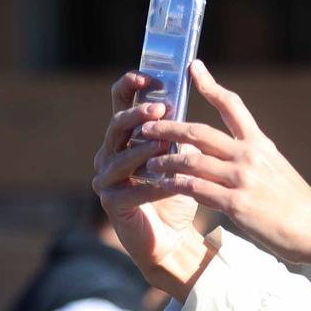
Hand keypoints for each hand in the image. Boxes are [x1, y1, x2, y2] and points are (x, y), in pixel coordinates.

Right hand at [94, 75, 212, 298]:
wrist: (173, 235)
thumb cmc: (178, 190)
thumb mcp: (184, 155)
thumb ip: (184, 131)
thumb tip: (203, 95)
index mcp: (126, 136)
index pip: (121, 103)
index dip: (130, 87)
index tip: (148, 76)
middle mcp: (110, 153)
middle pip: (117, 126)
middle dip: (137, 116)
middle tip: (159, 108)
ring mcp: (107, 178)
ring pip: (120, 158)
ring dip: (144, 150)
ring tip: (164, 143)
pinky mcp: (113, 204)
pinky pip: (133, 191)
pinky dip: (154, 186)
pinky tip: (172, 182)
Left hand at [131, 61, 310, 270]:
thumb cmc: (297, 204)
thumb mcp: (277, 170)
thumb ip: (251, 159)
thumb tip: (226, 155)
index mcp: (261, 144)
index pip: (232, 106)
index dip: (210, 84)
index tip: (194, 67)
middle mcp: (250, 155)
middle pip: (199, 132)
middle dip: (167, 127)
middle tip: (145, 125)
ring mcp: (243, 179)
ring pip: (190, 160)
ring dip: (164, 160)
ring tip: (147, 162)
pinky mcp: (236, 204)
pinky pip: (195, 189)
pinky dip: (174, 185)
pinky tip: (161, 185)